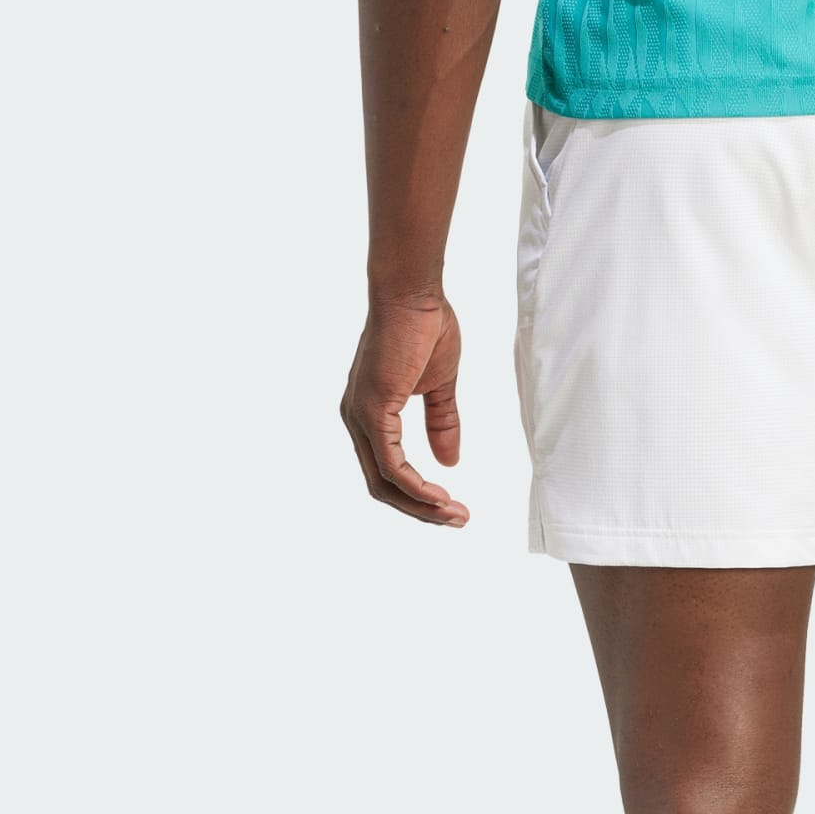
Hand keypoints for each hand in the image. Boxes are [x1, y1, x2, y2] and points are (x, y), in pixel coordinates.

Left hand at [338, 295, 469, 525]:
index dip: (419, 495)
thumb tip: (449, 461)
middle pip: (382, 486)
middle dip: (421, 510)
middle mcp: (356, 419)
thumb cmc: (424, 327)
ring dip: (421, 505)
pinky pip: (392, 465)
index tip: (453, 505)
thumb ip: (442, 423)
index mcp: (369, 413)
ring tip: (455, 515)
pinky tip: (440, 496)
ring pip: (385, 483)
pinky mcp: (372, 411)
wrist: (413, 293)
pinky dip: (416, 486)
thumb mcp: (439, 386)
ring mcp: (360, 417)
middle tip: (458, 520)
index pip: (387, 471)